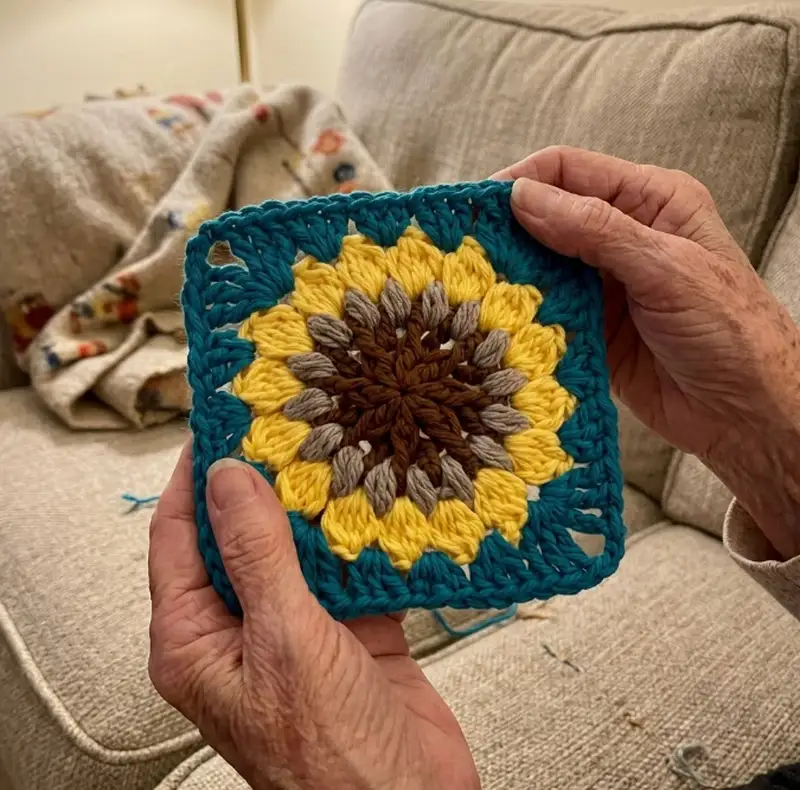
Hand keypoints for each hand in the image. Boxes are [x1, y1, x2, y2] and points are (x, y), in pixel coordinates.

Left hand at [148, 443, 478, 789]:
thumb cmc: (328, 758)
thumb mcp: (283, 642)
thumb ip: (256, 555)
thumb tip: (227, 479)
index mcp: (196, 638)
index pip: (178, 536)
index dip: (194, 477)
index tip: (219, 425)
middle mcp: (242, 627)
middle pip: (242, 533)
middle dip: (265, 481)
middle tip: (288, 425)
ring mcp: (299, 626)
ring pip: (299, 545)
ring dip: (318, 504)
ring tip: (337, 448)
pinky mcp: (351, 628)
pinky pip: (350, 566)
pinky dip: (364, 535)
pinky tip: (381, 500)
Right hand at [495, 146, 799, 557]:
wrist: (744, 412)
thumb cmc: (728, 331)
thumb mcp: (664, 268)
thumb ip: (593, 230)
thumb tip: (521, 197)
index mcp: (649, 201)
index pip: (570, 171)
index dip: (521, 181)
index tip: (477, 208)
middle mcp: (620, 236)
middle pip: (547, 216)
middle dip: (506, 230)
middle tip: (462, 250)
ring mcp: (602, 284)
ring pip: (539, 265)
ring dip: (509, 275)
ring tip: (470, 287)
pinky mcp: (589, 327)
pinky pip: (544, 310)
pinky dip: (520, 313)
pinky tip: (496, 321)